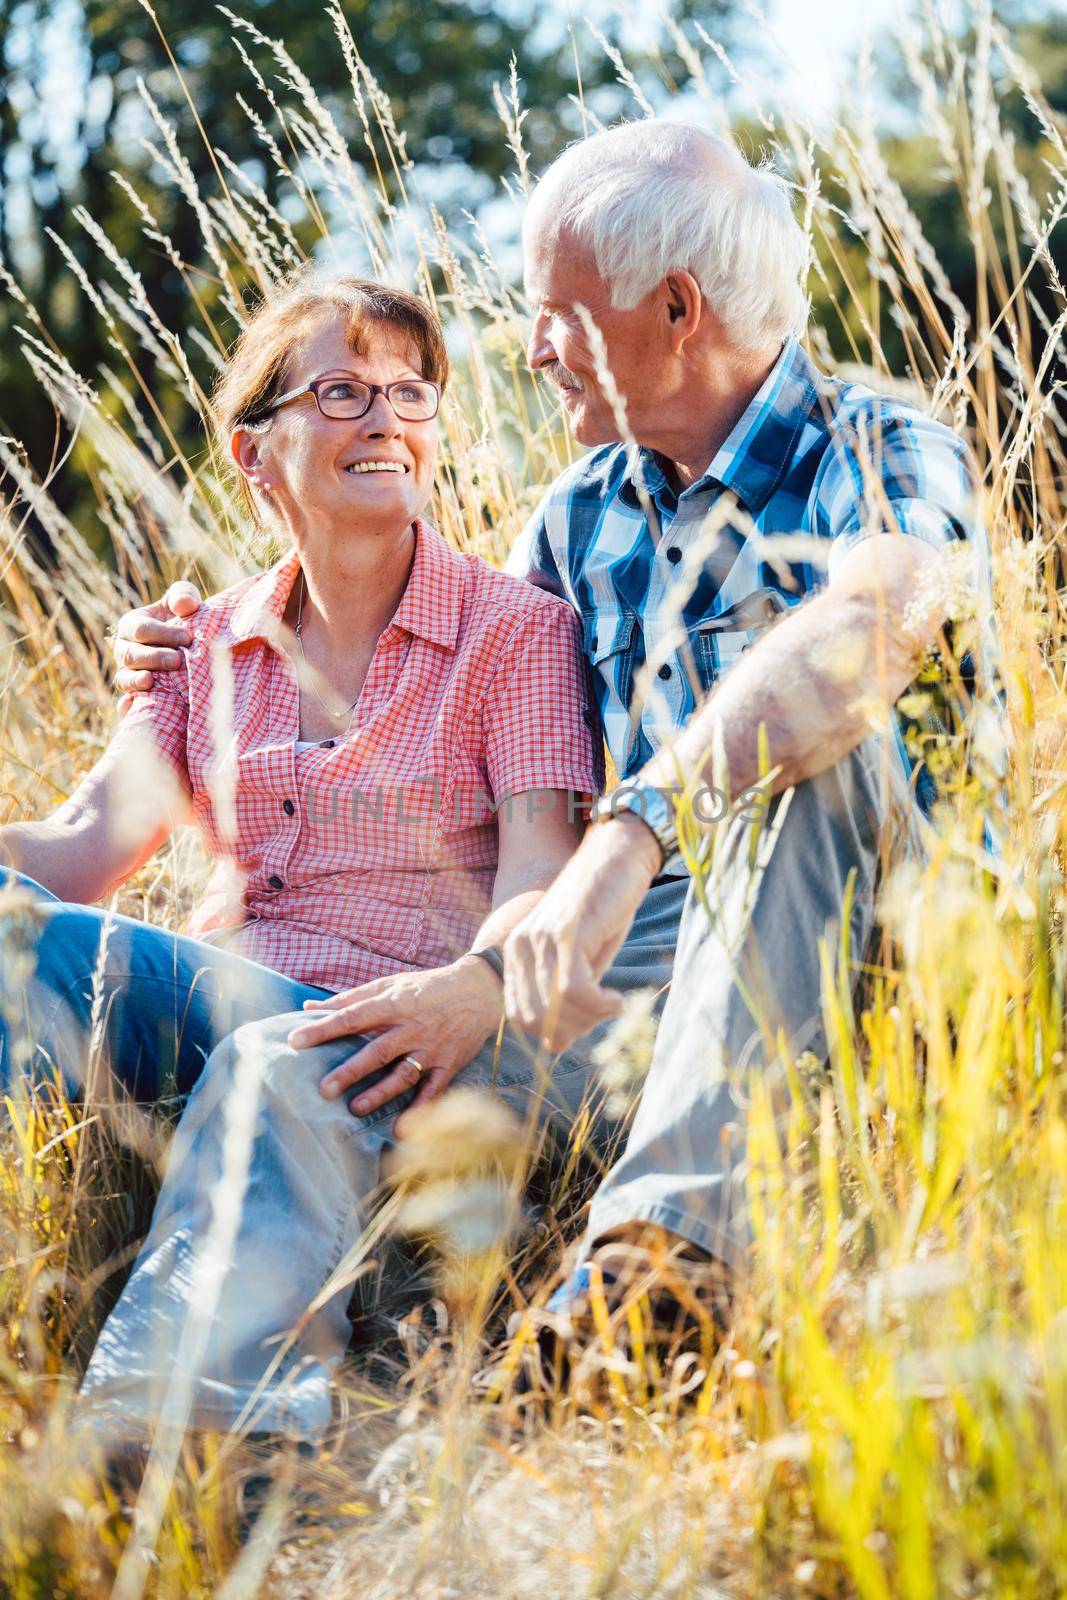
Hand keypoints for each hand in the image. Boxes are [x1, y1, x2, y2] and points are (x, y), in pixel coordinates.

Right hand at [113, 582, 202, 695]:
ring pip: (124, 678)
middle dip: (153, 657)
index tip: (188, 637)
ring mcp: (127, 673)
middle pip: (131, 655)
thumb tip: (183, 604)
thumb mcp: (183, 601)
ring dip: (138, 681)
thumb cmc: (182, 618)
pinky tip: (133, 706)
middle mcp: (124, 650)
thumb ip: (182, 595)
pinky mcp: (133, 694)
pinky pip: (125, 701)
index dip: (163, 633)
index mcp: (131, 625)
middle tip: (177, 661)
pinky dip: (127, 705)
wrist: (186, 647)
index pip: (141, 629)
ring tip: (152, 681)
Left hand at [287, 956, 503, 1123]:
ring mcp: (432, 1048)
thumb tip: (310, 1006)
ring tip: (355, 1108)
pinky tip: (403, 1127)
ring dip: (379, 1093)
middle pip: (377, 1051)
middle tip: (324, 1089)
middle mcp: (412, 1027)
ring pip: (403, 1074)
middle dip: (350, 1071)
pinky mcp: (449, 1064)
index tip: (296, 1040)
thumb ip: (351, 998)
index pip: (353, 1016)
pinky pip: (434, 1090)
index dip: (324, 1028)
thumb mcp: (391, 984)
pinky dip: (420, 1109)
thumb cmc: (427, 987)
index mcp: (394, 1003)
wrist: (480, 990)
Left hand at [504, 816, 661, 1051]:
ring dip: (590, 1019)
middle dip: (572, 1031)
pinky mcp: (568, 933)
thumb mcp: (581, 959)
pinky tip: (616, 999)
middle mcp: (520, 946)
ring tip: (613, 1004)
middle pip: (535, 1021)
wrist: (619, 856)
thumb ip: (565, 997)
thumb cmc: (604, 908)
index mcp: (516, 953)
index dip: (555, 1033)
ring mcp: (542, 939)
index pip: (520, 1018)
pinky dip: (599, 1006)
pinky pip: (574, 991)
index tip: (586, 1022)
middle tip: (601, 1015)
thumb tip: (555, 1047)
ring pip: (555, 1009)